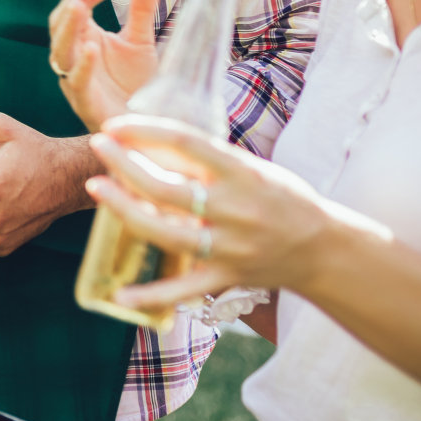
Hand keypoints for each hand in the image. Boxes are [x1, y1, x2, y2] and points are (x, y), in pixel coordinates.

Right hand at [47, 0, 161, 130]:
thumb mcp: (140, 38)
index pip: (72, 10)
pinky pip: (76, 82)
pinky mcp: (85, 103)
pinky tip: (92, 48)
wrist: (147, 126)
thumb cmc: (136, 83)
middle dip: (71, 3)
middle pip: (60, 26)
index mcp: (83, 39)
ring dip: (68, 28)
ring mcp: (76, 80)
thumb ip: (141, 5)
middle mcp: (74, 58)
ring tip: (80, 6)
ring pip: (60, 51)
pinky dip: (82, 65)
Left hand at [85, 116, 333, 309]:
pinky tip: (120, 294)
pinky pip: (183, 289)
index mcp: (245, 174)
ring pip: (167, 232)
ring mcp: (231, 247)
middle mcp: (237, 210)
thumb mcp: (252, 168)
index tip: (116, 125)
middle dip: (126, 165)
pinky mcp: (227, 277)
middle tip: (98, 146)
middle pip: (169, 189)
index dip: (145, 131)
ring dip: (126, 210)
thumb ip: (206, 161)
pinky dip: (152, 295)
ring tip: (96, 187)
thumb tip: (148, 142)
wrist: (324, 249)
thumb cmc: (282, 198)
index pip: (187, 143)